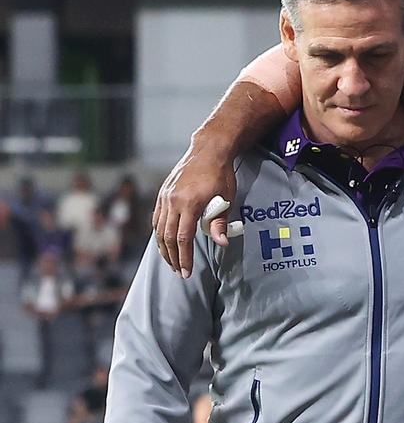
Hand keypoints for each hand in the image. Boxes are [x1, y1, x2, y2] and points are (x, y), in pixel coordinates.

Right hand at [153, 142, 237, 277]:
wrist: (208, 150)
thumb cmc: (221, 175)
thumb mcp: (227, 199)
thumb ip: (220, 223)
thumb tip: (221, 244)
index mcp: (190, 203)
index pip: (183, 238)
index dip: (184, 257)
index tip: (186, 272)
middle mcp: (173, 201)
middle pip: (168, 237)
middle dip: (173, 257)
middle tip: (179, 272)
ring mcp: (165, 196)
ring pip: (159, 229)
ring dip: (164, 248)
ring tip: (171, 262)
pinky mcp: (162, 193)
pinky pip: (157, 218)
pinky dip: (159, 233)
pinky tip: (164, 242)